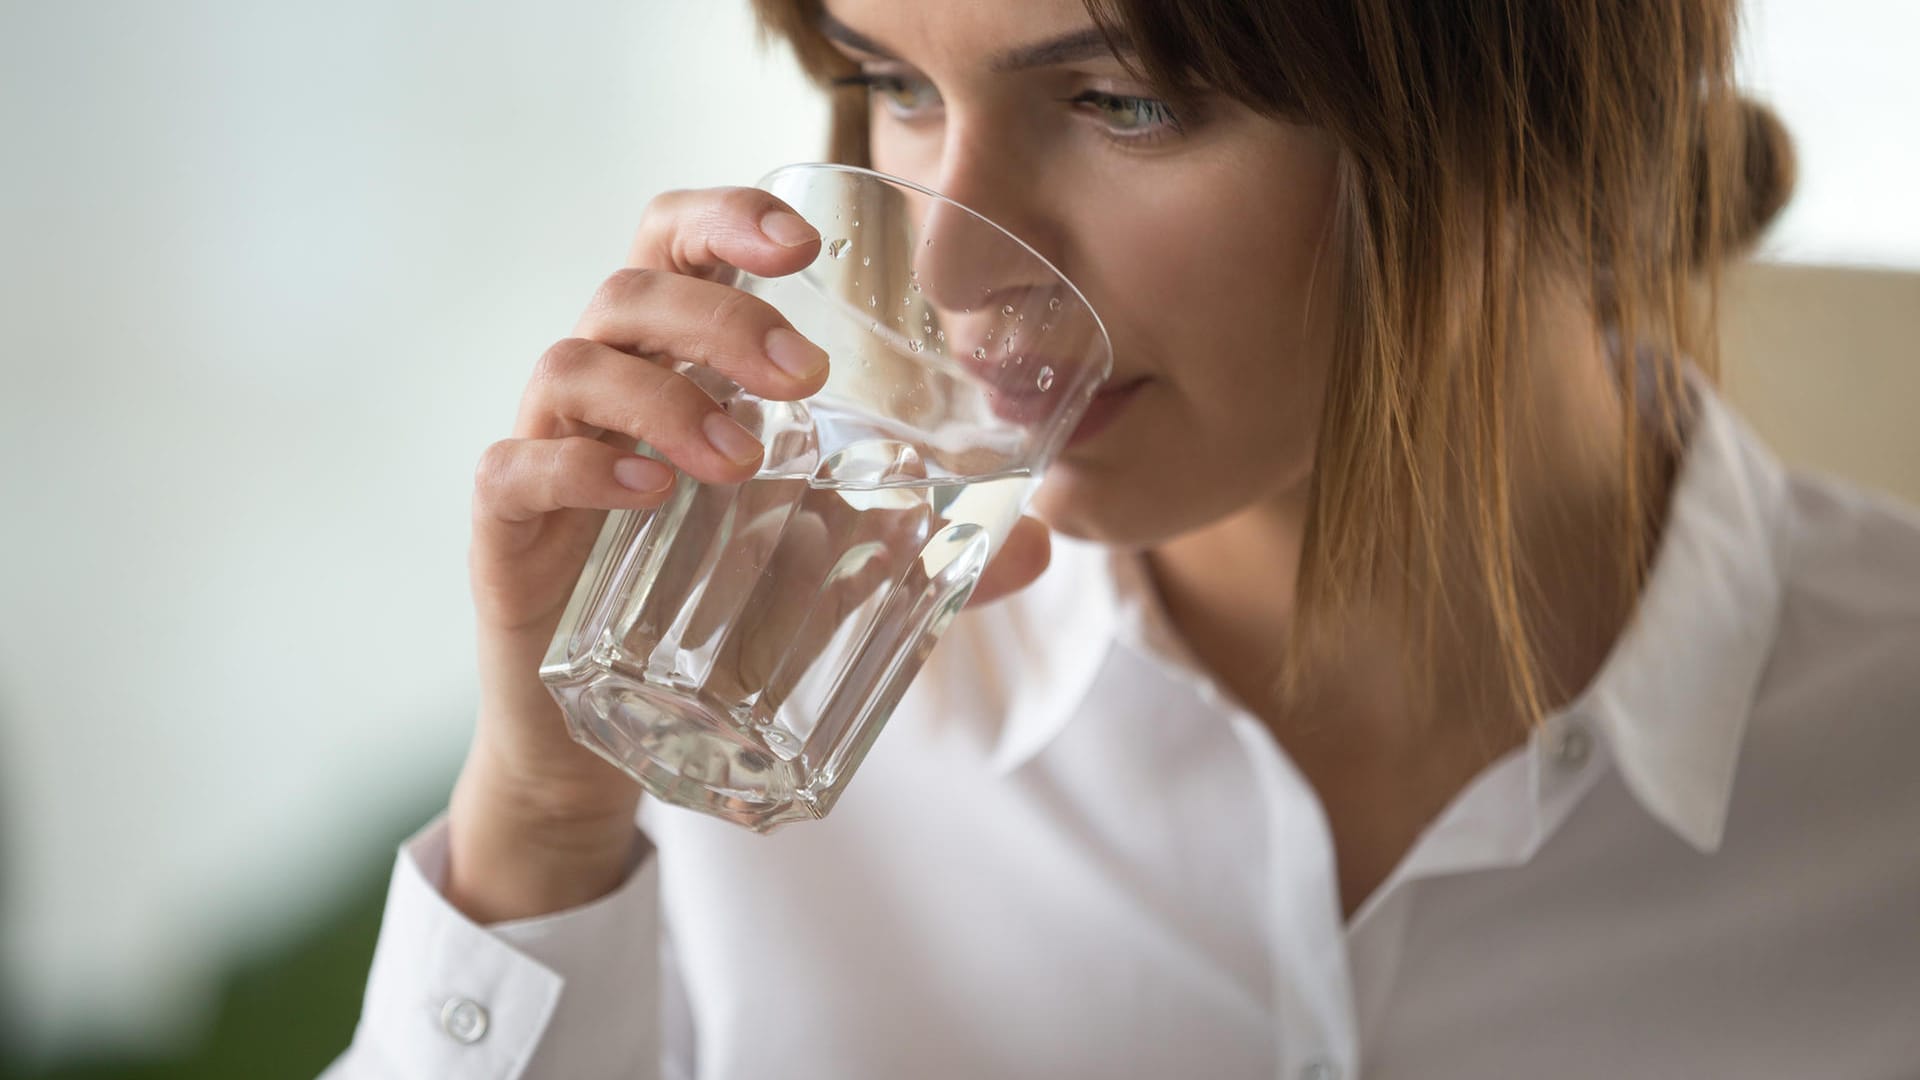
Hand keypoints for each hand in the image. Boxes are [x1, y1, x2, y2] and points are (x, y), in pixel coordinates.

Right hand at [447, 186, 1049, 920]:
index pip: (679, 245)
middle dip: (720, 315)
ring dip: (665, 396)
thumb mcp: (827, 573)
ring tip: (741, 456)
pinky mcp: (505, 528)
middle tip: (802, 375)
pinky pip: (518, 465)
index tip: (804, 243)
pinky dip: (580, 467)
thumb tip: (1044, 542)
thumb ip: (925, 550)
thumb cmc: (709, 614)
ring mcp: (548, 450)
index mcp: (676, 365)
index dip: (728, 217)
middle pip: (632, 290)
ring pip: (575, 365)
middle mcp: (606, 389)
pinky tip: (647, 492)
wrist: (601, 737)